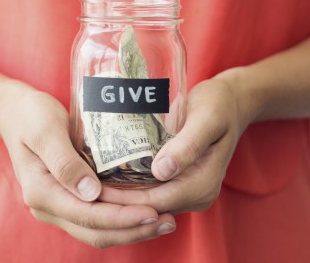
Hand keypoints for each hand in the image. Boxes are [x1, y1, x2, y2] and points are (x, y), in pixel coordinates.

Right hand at [0, 87, 176, 247]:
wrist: (15, 113)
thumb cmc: (32, 115)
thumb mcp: (45, 130)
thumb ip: (65, 161)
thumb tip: (91, 194)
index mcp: (41, 192)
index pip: (87, 216)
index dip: (121, 218)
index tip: (152, 211)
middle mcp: (48, 207)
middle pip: (96, 231)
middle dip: (133, 230)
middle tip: (168, 221)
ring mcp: (57, 207)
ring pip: (98, 230)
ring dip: (131, 229)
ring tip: (165, 220)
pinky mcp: (68, 201)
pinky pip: (97, 219)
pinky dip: (122, 219)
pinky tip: (146, 210)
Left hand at [99, 78, 249, 213]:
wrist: (231, 103)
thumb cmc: (218, 105)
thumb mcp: (207, 118)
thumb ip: (188, 144)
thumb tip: (162, 171)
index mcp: (202, 184)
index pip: (155, 201)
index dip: (122, 199)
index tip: (91, 187)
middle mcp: (196, 194)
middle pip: (146, 207)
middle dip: (113, 201)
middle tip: (78, 186)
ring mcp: (187, 191)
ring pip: (145, 203)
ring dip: (116, 197)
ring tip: (84, 182)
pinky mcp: (178, 183)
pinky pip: (148, 192)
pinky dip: (126, 187)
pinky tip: (102, 176)